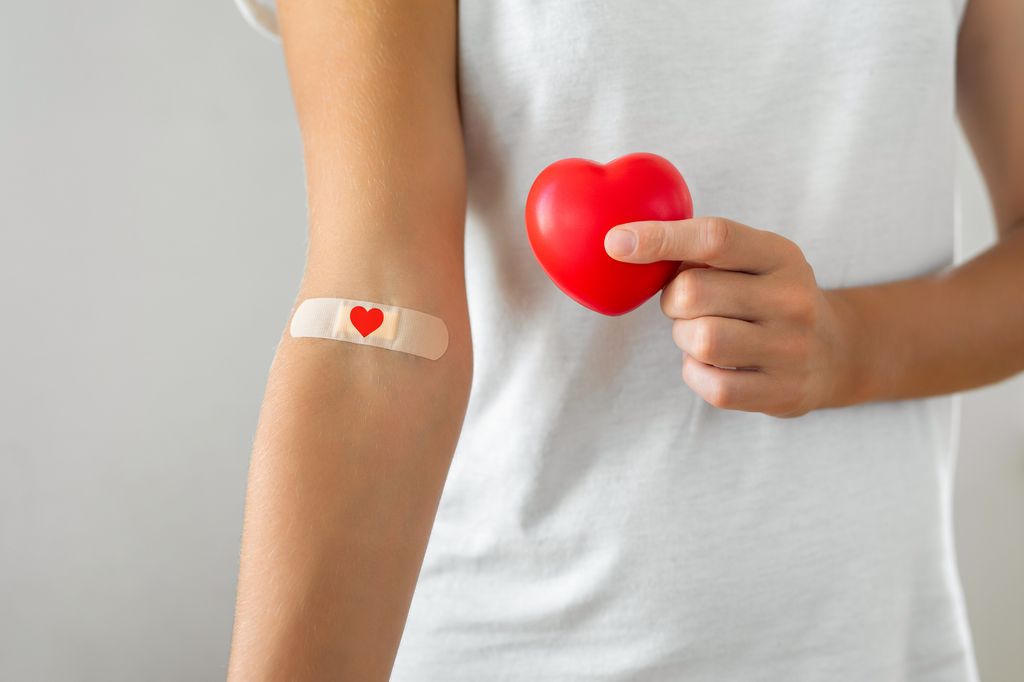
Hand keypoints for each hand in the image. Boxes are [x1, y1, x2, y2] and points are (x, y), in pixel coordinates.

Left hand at [604, 216, 854, 417]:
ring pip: (700, 339)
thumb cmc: (770, 297)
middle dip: (673, 299)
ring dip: (684, 337)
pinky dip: (696, 372)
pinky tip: (711, 363)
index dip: (660, 238)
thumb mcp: (756, 260)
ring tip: (702, 334)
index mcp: (781, 256)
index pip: (715, 238)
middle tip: (687, 305)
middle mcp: (792, 300)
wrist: (836, 352)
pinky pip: (711, 384)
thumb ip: (705, 252)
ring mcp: (791, 349)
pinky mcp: (781, 392)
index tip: (615, 242)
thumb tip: (627, 245)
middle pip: (693, 292)